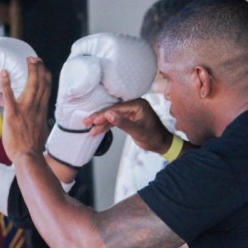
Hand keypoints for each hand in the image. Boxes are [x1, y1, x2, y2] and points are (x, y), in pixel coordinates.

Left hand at [1, 57, 50, 162]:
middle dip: (39, 69)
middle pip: (40, 84)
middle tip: (34, 58)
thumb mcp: (40, 132)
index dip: (45, 77)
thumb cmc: (32, 149)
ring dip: (30, 71)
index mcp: (42, 112)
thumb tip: (37, 121)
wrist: (28, 158)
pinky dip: (6, 83)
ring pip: (31, 86)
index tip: (44, 68)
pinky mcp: (13, 114)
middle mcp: (36, 108)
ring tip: (28, 59)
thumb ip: (38, 122)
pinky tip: (4, 72)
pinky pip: (9, 96)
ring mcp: (25, 110)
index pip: (46, 90)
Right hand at [45, 33, 155, 166]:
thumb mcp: (138, 131)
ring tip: (90, 129)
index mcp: (138, 104)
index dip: (104, 114)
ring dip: (101, 123)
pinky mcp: (129, 118)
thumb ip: (123, 123)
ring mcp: (131, 111)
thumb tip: (109, 115)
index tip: (93, 120)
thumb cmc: (153, 137)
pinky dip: (107, 126)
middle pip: (112, 110)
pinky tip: (98, 130)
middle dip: (99, 117)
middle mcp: (134, 105)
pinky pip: (115, 120)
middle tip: (86, 122)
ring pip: (112, 116)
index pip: (117, 108)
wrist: (162, 143)